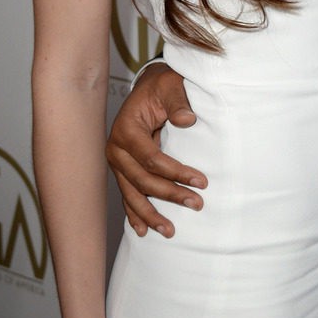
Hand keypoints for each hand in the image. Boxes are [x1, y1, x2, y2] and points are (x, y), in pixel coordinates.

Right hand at [106, 62, 205, 237]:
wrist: (150, 87)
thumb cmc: (162, 86)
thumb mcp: (171, 86)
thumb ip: (179, 101)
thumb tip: (187, 120)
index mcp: (126, 129)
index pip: (151, 158)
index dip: (176, 172)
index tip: (201, 181)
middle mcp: (116, 148)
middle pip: (142, 179)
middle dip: (169, 195)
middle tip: (197, 204)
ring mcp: (117, 161)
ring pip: (132, 193)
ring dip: (150, 214)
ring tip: (170, 231)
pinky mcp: (123, 169)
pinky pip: (128, 194)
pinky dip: (135, 213)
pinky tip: (143, 231)